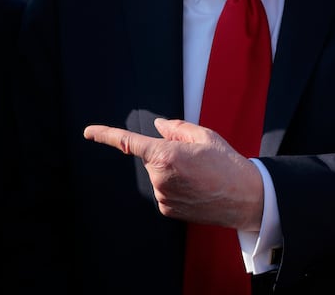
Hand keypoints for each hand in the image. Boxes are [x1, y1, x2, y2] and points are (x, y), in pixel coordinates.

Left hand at [83, 118, 263, 230]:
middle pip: (151, 157)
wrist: (246, 198)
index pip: (127, 143)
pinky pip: (163, 191)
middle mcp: (159, 177)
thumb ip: (176, 128)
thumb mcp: (204, 136)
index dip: (105, 135)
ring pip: (157, 174)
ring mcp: (162, 196)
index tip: (88, 132)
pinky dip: (174, 186)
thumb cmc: (227, 163)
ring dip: (170, 171)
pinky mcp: (167, 209)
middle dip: (165, 153)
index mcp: (165, 155)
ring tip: (199, 175)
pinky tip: (196, 188)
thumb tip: (157, 125)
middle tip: (194, 159)